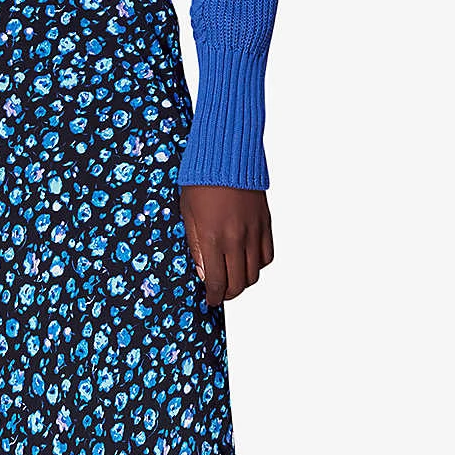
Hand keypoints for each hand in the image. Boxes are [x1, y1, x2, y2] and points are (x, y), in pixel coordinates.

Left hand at [180, 186, 273, 307]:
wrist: (227, 154)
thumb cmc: (200, 181)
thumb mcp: (187, 215)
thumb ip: (196, 247)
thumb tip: (203, 273)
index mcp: (213, 238)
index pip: (217, 283)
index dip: (214, 297)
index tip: (210, 300)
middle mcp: (236, 239)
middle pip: (238, 284)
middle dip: (228, 294)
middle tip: (221, 292)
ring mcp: (253, 232)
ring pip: (254, 274)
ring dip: (243, 281)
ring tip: (233, 278)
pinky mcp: (265, 223)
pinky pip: (267, 256)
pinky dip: (258, 264)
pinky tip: (247, 260)